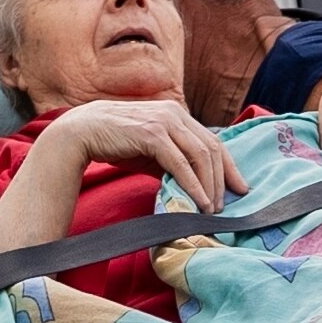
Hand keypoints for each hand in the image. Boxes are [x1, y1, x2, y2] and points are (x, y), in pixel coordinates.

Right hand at [45, 97, 241, 212]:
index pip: (212, 140)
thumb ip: (172, 159)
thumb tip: (194, 184)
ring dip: (210, 185)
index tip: (240, 187)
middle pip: (212, 148)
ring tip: (213, 208)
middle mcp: (175, 114)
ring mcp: (164, 122)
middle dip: (224, 179)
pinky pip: (180, 163)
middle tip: (228, 204)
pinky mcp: (152, 135)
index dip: (229, 166)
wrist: (81, 133)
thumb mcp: (150, 150)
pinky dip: (193, 184)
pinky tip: (199, 201)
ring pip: (200, 155)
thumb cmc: (115, 142)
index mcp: (177, 114)